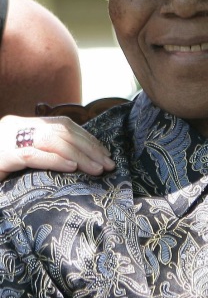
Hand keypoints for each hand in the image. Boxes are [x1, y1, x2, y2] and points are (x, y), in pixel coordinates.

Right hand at [0, 115, 114, 181]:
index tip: (106, 154)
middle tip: (108, 165)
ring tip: (97, 169)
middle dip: (89, 147)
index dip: (88, 138)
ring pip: (52, 140)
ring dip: (80, 154)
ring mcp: (7, 138)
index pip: (63, 125)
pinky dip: (56, 159)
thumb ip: (44, 155)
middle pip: (62, 130)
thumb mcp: (22, 162)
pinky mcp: (3, 154)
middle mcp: (15, 126)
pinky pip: (33, 154)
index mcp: (22, 125)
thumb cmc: (0, 173)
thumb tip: (77, 162)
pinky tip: (73, 167)